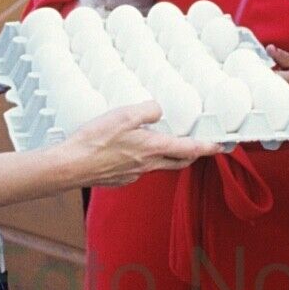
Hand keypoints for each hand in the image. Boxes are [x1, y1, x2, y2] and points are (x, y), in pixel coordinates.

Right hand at [55, 100, 220, 186]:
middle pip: (178, 162)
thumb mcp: (123, 115)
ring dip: (166, 156)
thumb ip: (146, 111)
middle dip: (191, 154)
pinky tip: (131, 151)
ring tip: (162, 143)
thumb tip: (158, 110)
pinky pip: (139, 169)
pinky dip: (143, 160)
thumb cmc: (95, 141)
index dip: (207, 147)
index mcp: (153, 149)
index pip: (189, 149)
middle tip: (197, 146)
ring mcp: (134, 174)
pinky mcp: (120, 178)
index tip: (219, 146)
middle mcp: (147, 165)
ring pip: (158, 165)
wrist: (69, 166)